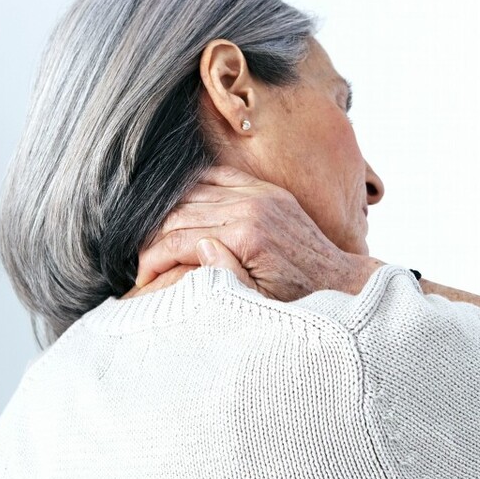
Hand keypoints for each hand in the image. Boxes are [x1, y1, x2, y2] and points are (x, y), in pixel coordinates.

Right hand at [132, 165, 382, 301]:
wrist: (338, 280)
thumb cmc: (298, 300)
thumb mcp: (261, 302)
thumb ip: (226, 276)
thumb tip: (199, 247)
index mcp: (246, 236)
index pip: (180, 240)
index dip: (152, 259)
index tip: (141, 278)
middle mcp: (251, 207)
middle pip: (180, 213)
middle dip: (154, 238)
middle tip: (142, 262)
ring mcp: (260, 194)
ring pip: (193, 192)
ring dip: (168, 214)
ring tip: (155, 240)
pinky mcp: (266, 190)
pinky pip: (218, 176)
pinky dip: (193, 186)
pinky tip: (178, 205)